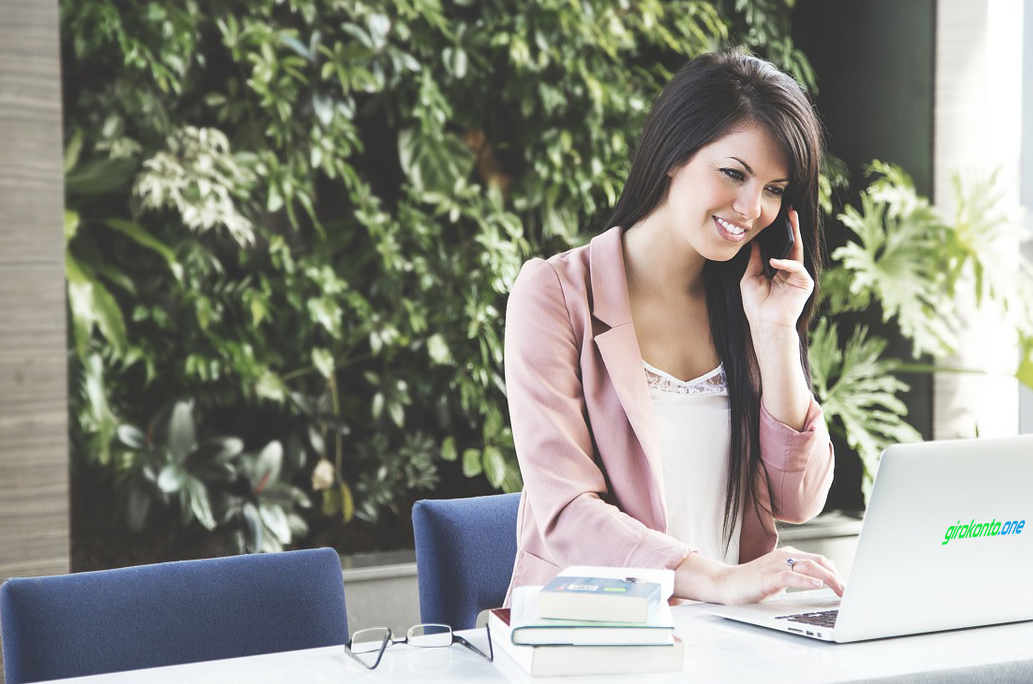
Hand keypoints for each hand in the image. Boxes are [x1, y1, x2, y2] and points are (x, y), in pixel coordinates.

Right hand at [717, 545, 845, 605]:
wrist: (727, 584)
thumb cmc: (753, 583)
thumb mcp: (781, 577)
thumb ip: (799, 574)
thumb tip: (823, 575)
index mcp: (789, 555)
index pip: (820, 560)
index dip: (837, 573)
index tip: (848, 587)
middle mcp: (785, 556)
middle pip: (819, 562)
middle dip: (838, 576)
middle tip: (849, 591)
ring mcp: (776, 565)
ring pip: (809, 566)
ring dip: (828, 579)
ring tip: (841, 589)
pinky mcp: (767, 576)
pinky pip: (790, 575)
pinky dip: (805, 580)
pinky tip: (817, 584)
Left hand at [739, 208, 812, 334]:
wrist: (764, 324)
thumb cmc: (756, 305)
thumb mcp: (750, 278)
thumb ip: (755, 261)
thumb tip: (755, 243)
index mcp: (779, 270)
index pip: (781, 248)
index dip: (779, 234)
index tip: (776, 218)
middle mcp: (791, 272)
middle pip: (793, 245)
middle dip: (792, 227)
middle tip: (790, 210)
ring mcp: (799, 277)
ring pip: (798, 252)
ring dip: (795, 235)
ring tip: (790, 219)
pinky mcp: (804, 284)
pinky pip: (797, 268)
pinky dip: (786, 264)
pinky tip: (774, 262)